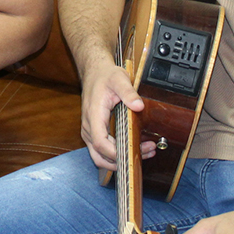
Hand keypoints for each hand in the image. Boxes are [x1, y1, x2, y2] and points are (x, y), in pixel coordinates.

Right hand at [79, 55, 147, 170]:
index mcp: (93, 115)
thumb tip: (139, 106)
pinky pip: (102, 151)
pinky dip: (116, 155)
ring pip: (100, 157)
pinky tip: (133, 148)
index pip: (101, 143)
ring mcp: (90, 132)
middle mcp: (89, 127)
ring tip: (143, 152)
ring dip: (119, 160)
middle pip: (99, 156)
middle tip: (145, 153)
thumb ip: (129, 92)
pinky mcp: (94, 133)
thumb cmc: (105, 76)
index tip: (134, 151)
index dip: (116, 153)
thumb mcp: (119, 79)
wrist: (94, 72)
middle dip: (121, 161)